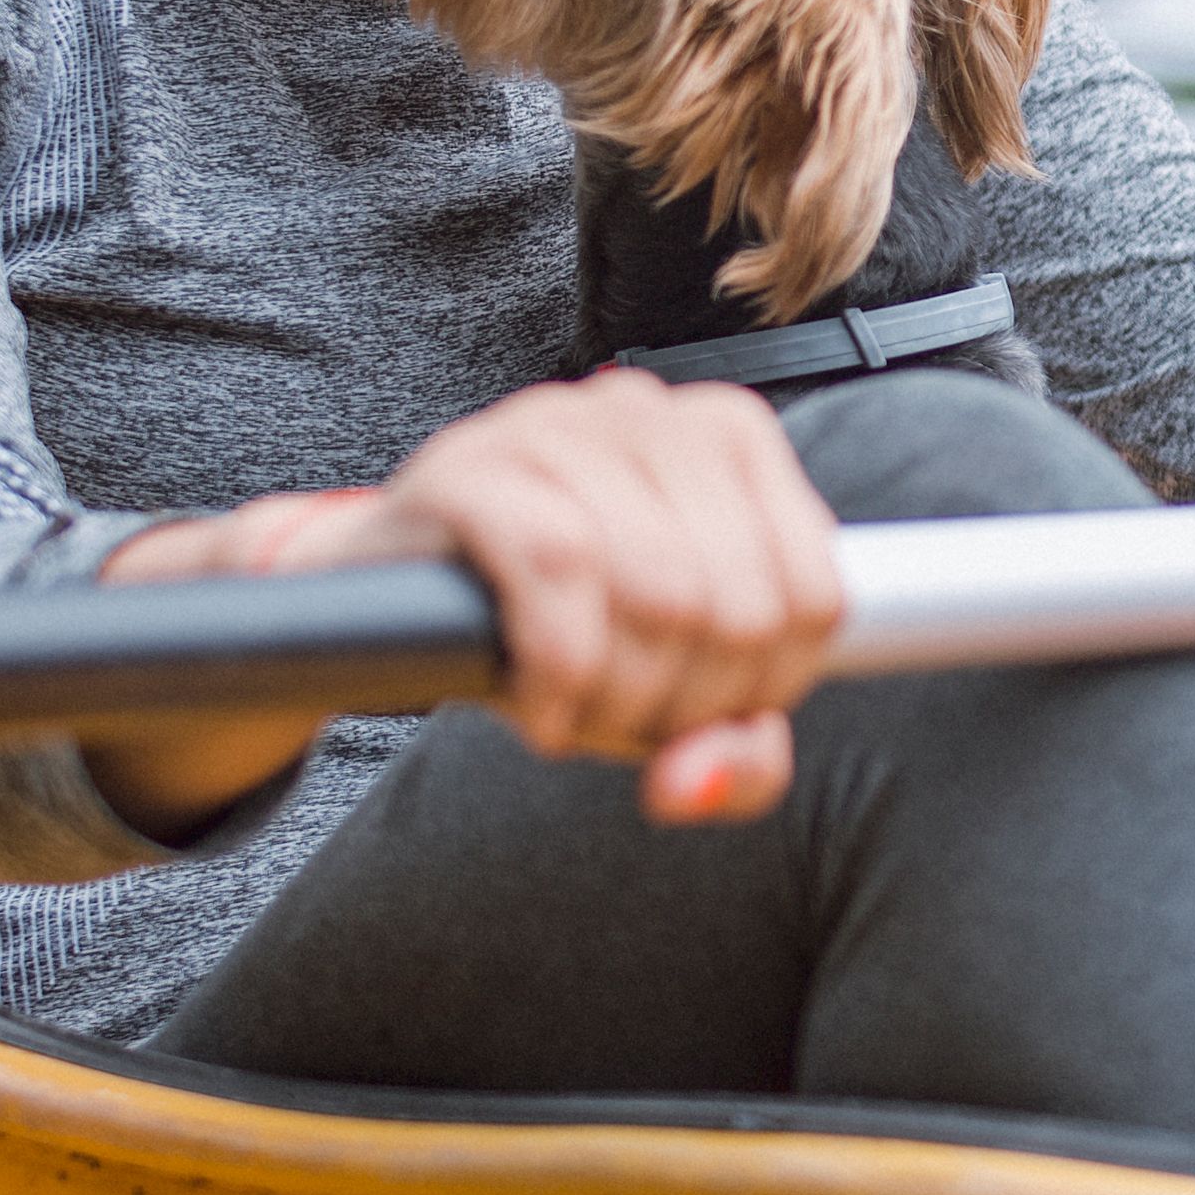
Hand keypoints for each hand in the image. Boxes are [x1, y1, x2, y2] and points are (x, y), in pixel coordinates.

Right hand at [92, 373, 846, 831]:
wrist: (378, 605)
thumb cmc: (548, 634)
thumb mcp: (661, 698)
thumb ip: (729, 751)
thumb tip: (697, 782)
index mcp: (729, 440)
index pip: (815, 598)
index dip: (764, 691)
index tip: (694, 713)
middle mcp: (651, 412)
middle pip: (738, 608)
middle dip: (680, 704)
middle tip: (617, 721)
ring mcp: (555, 427)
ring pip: (660, 591)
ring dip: (616, 697)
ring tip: (573, 712)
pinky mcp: (470, 468)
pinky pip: (559, 571)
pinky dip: (559, 671)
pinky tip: (537, 708)